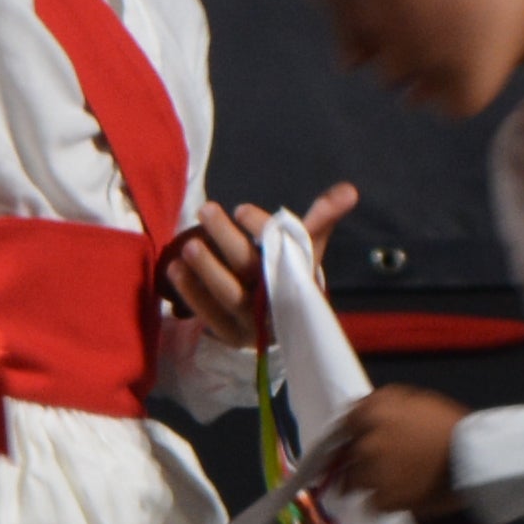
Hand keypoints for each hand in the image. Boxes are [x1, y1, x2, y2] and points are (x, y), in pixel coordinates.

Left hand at [162, 179, 362, 344]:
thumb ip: (322, 218)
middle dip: (228, 239)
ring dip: (207, 269)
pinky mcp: (230, 334)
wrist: (285, 328)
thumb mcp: (307, 250)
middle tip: (206, 209)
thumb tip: (349, 189)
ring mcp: (252, 320)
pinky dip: (191, 292)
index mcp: (298, 274)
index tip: (241, 209)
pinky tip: (174, 270)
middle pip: (251, 269)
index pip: (283, 249)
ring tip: (187, 244)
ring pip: (229, 295)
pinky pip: (209, 314)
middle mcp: (275, 297)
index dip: (263, 228)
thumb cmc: (291, 277)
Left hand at [305, 385, 461, 515]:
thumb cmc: (453, 427)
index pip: (344, 424)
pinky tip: (404, 496)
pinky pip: (371, 505)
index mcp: (372, 412)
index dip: (351, 435)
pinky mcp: (383, 500)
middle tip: (382, 467)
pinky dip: (384, 503)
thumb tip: (362, 412)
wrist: (478, 458)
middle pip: (345, 455)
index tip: (355, 444)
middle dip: (358, 461)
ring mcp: (372, 472)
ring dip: (369, 483)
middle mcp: (366, 440)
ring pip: (353, 482)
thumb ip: (384, 404)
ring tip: (396, 483)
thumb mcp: (417, 400)